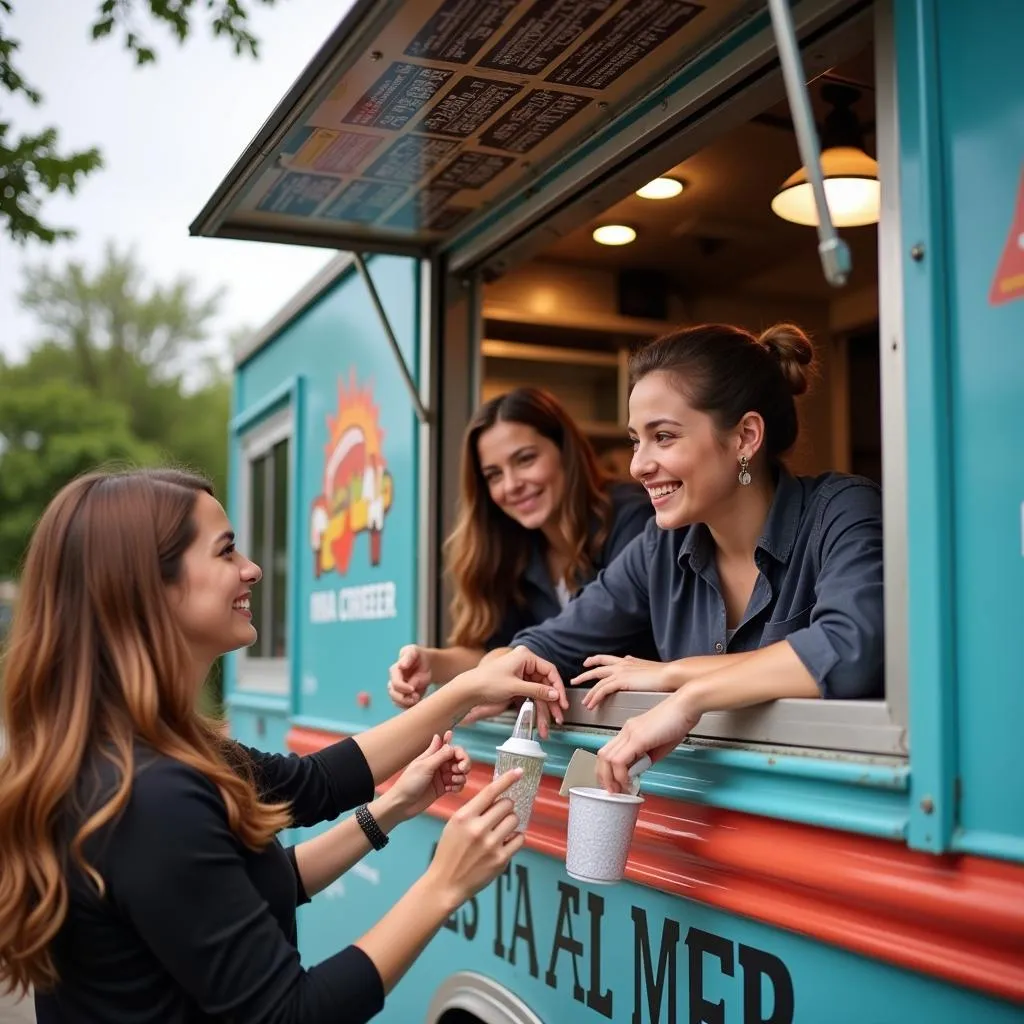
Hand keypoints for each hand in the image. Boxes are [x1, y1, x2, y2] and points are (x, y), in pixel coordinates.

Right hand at [388, 645, 432, 707]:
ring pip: (396, 701)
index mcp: (395, 671)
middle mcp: (394, 681)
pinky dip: (409, 706)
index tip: (413, 688)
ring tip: (417, 699)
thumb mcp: (414, 652)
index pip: (395, 683)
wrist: (425, 664)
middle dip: (404, 699)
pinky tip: (418, 701)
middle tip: (416, 697)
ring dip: (406, 703)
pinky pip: (403, 706)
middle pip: (393, 694)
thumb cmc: (418, 656)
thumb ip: (408, 657)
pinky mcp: (405, 696)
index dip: (403, 687)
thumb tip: (401, 666)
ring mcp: (399, 690)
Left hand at [389, 732, 470, 818]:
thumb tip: (448, 734)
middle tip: (461, 770)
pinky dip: (458, 787)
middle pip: (459, 760)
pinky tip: (450, 790)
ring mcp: (442, 777)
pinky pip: (457, 785)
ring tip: (452, 782)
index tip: (459, 757)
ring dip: (461, 776)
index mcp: (433, 756)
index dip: (459, 751)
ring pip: (461, 773)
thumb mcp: (425, 766)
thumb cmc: (410, 782)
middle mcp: (439, 765)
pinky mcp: (444, 789)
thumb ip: (440, 754)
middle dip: (464, 764)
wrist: (402, 804)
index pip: (452, 748)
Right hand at [426, 768, 524, 905]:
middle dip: (505, 807)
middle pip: (507, 805)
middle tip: (498, 816)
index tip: (520, 771)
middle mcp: (478, 829)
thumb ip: (474, 810)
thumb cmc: (449, 851)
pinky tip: (504, 842)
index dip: (507, 779)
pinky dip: (515, 838)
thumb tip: (497, 797)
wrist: (446, 883)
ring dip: (510, 822)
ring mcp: (491, 845)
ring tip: (499, 830)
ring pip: (514, 820)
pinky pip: (519, 839)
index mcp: (464, 817)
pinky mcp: (500, 860)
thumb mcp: (454, 824)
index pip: (490, 792)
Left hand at [450, 646, 568, 738]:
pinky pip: (531, 697)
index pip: (549, 671)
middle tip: (558, 716)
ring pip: (539, 693)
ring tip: (548, 725)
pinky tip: (539, 721)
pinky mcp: (517, 685)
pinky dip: (535, 709)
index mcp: (525, 656)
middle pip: (546, 684)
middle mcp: (525, 664)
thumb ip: (537, 691)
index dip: (558, 687)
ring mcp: (521, 675)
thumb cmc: (486, 682)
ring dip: (544, 709)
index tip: (562, 702)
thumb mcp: (514, 687)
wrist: (468, 691)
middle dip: (552, 702)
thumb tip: (555, 695)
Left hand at [571, 655, 680, 709]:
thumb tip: (634, 663)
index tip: (587, 663)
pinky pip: (602, 689)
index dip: (595, 660)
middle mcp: (621, 664)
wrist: (670, 675)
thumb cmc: (664, 674)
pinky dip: (595, 697)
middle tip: (575, 680)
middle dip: (584, 675)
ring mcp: (620, 672)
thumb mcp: (648, 667)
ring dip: (589, 692)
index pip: (606, 659)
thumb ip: (638, 666)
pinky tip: (591, 703)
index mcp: (628, 661)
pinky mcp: (621, 681)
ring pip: (597, 681)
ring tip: (584, 701)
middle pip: (597, 667)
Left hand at [596, 691, 701, 792]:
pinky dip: (621, 775)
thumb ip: (647, 757)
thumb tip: (639, 770)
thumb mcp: (660, 745)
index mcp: (630, 731)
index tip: (615, 784)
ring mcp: (630, 733)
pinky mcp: (638, 738)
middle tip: (613, 791)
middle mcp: (626, 731)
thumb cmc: (678, 721)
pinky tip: (629, 782)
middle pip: (602, 755)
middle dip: (604, 777)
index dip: (608, 771)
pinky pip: (620, 760)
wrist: (686, 705)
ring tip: (620, 790)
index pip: (609, 752)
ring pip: (607, 758)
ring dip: (611, 778)